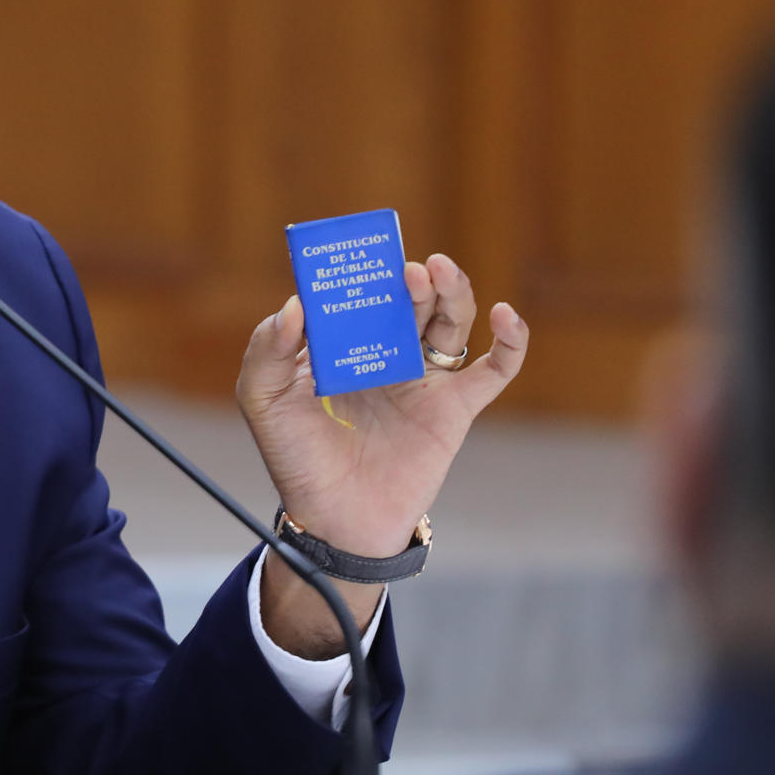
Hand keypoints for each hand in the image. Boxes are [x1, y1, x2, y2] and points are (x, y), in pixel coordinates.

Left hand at [238, 254, 527, 655]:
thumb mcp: (264, 401)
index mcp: (343, 342)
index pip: (359, 293)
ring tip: (439, 272)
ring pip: (450, 320)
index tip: (362, 255)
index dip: (364, 271)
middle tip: (407, 269)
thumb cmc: (296, 458)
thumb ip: (267, 352)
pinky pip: (494, 370)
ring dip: (452, 291)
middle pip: (410, 299)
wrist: (334, 518)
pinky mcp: (455, 408)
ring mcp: (423, 377)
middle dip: (412, 278)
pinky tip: (506, 315)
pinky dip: (510, 341)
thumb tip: (294, 307)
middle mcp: (386, 351)